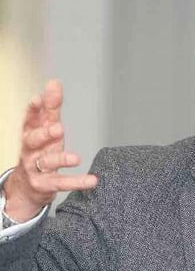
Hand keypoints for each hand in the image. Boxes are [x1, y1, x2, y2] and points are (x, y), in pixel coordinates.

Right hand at [3, 79, 97, 221]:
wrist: (26, 187)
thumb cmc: (39, 152)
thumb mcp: (45, 130)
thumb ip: (50, 109)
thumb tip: (54, 83)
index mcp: (30, 134)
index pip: (29, 120)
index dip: (33, 110)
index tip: (40, 99)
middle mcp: (30, 150)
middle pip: (34, 140)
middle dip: (45, 134)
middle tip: (59, 128)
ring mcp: (36, 168)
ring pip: (47, 162)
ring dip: (61, 159)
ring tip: (76, 159)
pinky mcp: (45, 185)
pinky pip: (62, 183)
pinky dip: (77, 182)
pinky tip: (92, 180)